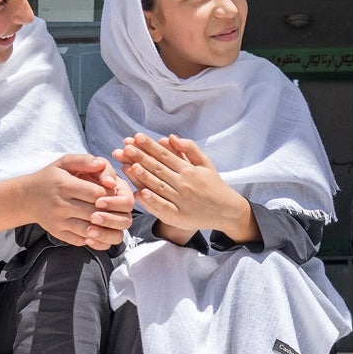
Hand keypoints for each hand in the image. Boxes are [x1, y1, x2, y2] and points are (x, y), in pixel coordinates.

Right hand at [22, 154, 135, 249]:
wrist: (25, 197)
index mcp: (65, 185)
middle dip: (110, 212)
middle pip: (95, 213)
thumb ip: (84, 160)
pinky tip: (100, 232)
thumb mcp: (64, 162)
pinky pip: (80, 241)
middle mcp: (61, 205)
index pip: (96, 193)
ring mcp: (59, 222)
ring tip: (111, 221)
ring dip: (105, 228)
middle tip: (117, 208)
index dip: (109, 194)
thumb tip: (101, 163)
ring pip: (90, 230)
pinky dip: (94, 239)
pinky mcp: (58, 233)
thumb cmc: (50, 177)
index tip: (113, 192)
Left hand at [113, 133, 252, 237]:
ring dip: (143, 176)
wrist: (227, 210)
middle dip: (141, 157)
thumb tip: (170, 137)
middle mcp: (184, 183)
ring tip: (129, 166)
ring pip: (158, 186)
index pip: (165, 155)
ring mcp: (181, 200)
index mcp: (189, 170)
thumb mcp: (205, 163)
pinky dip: (152, 201)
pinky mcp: (179, 216)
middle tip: (125, 148)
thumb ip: (189, 149)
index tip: (135, 137)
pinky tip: (140, 193)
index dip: (149, 146)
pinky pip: (163, 208)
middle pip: (158, 168)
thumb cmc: (214, 185)